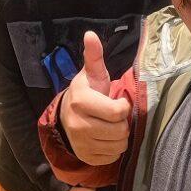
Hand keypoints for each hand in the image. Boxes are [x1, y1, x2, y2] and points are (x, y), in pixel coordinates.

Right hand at [60, 31, 130, 165]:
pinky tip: (106, 137)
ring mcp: (81, 143)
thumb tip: (90, 34)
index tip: (118, 100)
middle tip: (115, 115)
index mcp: (81, 101)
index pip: (118, 111)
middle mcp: (78, 124)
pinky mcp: (86, 157)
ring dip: (121, 136)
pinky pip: (113, 156)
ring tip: (111, 125)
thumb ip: (93, 55)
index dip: (124, 106)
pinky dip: (114, 148)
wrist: (66, 117)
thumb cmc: (86, 92)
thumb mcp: (91, 74)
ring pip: (119, 145)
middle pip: (120, 130)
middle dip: (123, 122)